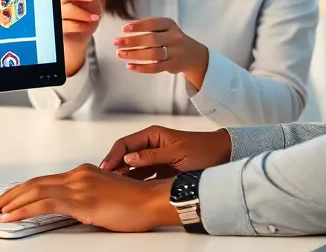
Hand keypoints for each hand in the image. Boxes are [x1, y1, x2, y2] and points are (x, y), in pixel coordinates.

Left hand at [0, 164, 177, 231]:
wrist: (154, 201)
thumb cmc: (136, 203)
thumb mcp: (104, 199)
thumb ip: (85, 200)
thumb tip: (70, 210)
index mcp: (82, 173)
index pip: (42, 181)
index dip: (21, 191)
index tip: (6, 200)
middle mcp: (77, 175)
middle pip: (33, 183)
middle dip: (8, 196)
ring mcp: (78, 186)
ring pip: (34, 191)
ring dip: (10, 203)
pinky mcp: (82, 201)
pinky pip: (45, 203)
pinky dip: (24, 210)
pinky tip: (12, 216)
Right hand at [60, 0, 100, 75]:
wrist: (81, 36)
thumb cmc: (85, 17)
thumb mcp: (92, 3)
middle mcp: (59, 6)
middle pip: (67, 5)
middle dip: (83, 10)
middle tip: (97, 15)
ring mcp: (57, 18)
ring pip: (66, 15)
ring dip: (83, 18)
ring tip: (94, 19)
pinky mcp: (56, 29)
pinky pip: (66, 26)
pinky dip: (79, 27)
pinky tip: (87, 27)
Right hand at [100, 126, 231, 177]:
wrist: (221, 156)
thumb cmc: (203, 150)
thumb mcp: (177, 152)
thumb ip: (152, 156)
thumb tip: (128, 158)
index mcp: (152, 135)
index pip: (125, 144)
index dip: (113, 156)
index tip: (105, 168)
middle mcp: (150, 146)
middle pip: (125, 155)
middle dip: (114, 166)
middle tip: (104, 180)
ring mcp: (154, 159)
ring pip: (131, 167)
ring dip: (122, 175)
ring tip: (112, 186)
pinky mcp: (159, 171)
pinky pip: (142, 177)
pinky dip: (134, 182)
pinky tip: (128, 190)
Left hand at [114, 17, 209, 89]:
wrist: (193, 54)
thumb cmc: (171, 39)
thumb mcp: (165, 28)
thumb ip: (150, 28)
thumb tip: (125, 31)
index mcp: (170, 25)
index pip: (153, 24)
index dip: (138, 26)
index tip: (124, 29)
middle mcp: (174, 37)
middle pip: (151, 39)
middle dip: (132, 41)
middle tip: (117, 43)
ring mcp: (175, 52)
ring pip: (153, 54)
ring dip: (134, 54)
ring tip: (120, 54)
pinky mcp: (173, 65)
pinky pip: (156, 68)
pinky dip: (141, 68)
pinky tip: (130, 66)